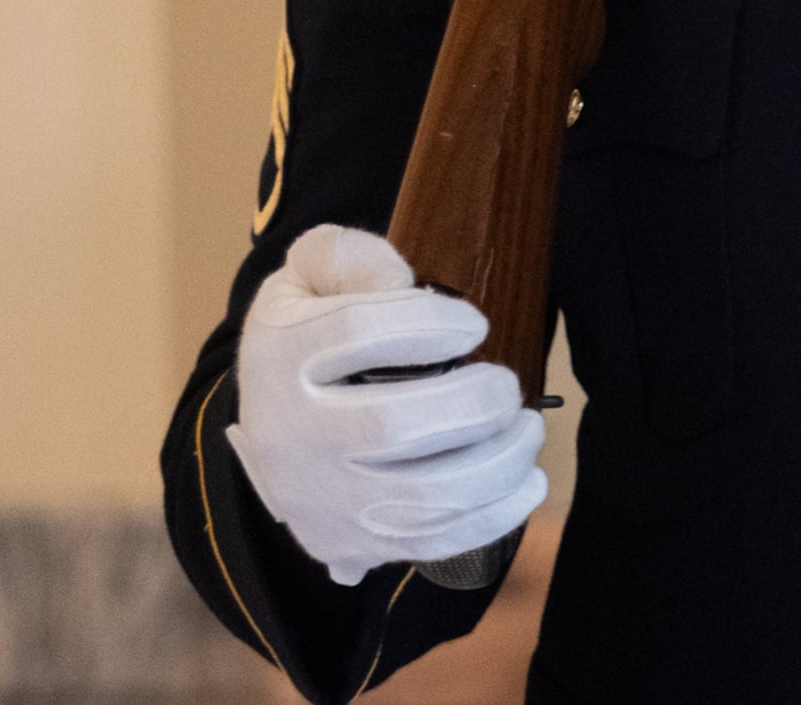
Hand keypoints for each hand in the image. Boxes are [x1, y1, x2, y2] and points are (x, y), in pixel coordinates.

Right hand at [225, 225, 548, 585]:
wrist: (274, 426)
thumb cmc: (310, 334)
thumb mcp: (309, 275)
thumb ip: (346, 255)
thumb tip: (395, 280)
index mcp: (280, 357)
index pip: (358, 333)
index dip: (433, 321)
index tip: (475, 324)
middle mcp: (292, 436)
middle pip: (394, 427)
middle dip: (477, 401)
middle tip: (505, 386)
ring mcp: (320, 499)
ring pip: (420, 499)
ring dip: (497, 461)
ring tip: (526, 429)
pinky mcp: (350, 543)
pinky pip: (430, 544)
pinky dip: (493, 517)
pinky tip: (525, 480)